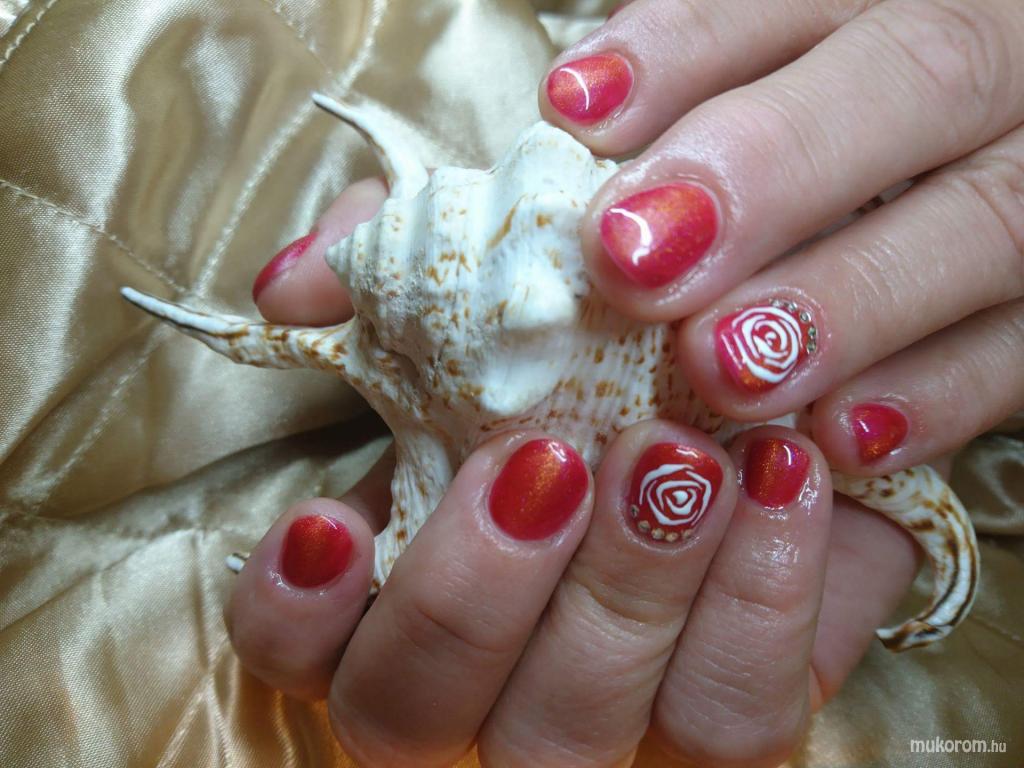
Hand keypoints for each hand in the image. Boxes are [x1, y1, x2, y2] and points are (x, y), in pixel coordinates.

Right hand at [226, 191, 916, 766]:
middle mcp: (487, 671)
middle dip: (466, 600)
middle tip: (544, 460)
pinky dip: (758, 603)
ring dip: (623, 595)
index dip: (292, 614)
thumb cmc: (597, 313)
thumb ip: (380, 265)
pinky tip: (784, 470)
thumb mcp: (490, 262)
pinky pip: (732, 718)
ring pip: (571, 740)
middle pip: (411, 719)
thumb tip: (290, 287)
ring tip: (685, 457)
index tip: (332, 519)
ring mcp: (606, 709)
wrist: (764, 341)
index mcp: (403, 573)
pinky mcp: (732, 703)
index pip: (298, 652)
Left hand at [543, 0, 1022, 473]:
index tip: (577, 112)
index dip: (689, 46)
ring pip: (987, 224)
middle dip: (772, 167)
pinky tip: (836, 437)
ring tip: (721, 364)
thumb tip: (582, 116)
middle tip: (639, 260)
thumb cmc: (850, 130)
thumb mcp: (798, 68)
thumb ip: (717, 73)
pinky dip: (937, 395)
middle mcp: (1009, 64)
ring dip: (846, 300)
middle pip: (921, 76)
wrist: (983, 161)